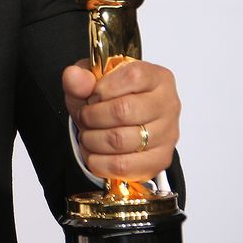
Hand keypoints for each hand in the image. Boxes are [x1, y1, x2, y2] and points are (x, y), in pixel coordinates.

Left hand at [63, 60, 180, 181]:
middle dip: (92, 116)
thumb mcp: (90, 81)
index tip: (92, 95)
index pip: (133, 77)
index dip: (102, 88)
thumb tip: (74, 76)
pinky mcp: (160, 160)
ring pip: (120, 140)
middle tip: (84, 117)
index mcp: (157, 77)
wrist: (118, 124)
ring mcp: (168, 134)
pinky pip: (123, 166)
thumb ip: (80, 77)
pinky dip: (99, 161)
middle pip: (123, 111)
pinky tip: (95, 153)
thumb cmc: (109, 98)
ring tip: (88, 134)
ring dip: (92, 139)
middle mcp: (168, 104)